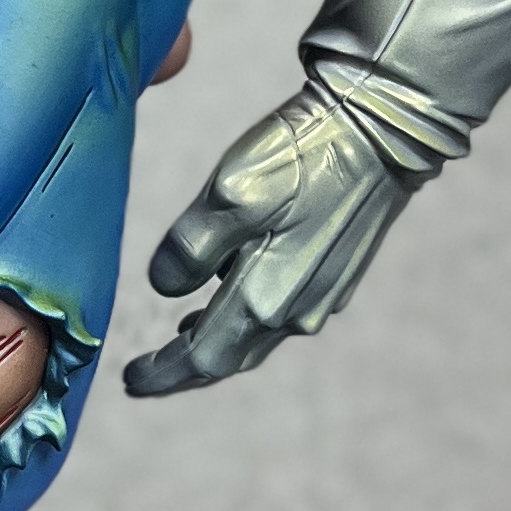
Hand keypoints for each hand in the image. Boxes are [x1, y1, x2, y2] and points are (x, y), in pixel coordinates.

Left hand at [118, 82, 410, 394]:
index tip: (128, 380)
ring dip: (218, 343)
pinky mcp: (339, 273)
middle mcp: (295, 311)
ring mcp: (323, 296)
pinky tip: (236, 296)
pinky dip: (249, 319)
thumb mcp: (228, 194)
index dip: (163, 374)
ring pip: (258, 337)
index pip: (201, 359)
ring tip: (183, 336)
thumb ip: (191, 249)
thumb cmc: (300, 157)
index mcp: (263, 299)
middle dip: (185, 369)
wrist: (382, 130)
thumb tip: (165, 288)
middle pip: (230, 357)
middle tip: (146, 374)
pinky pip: (283, 314)